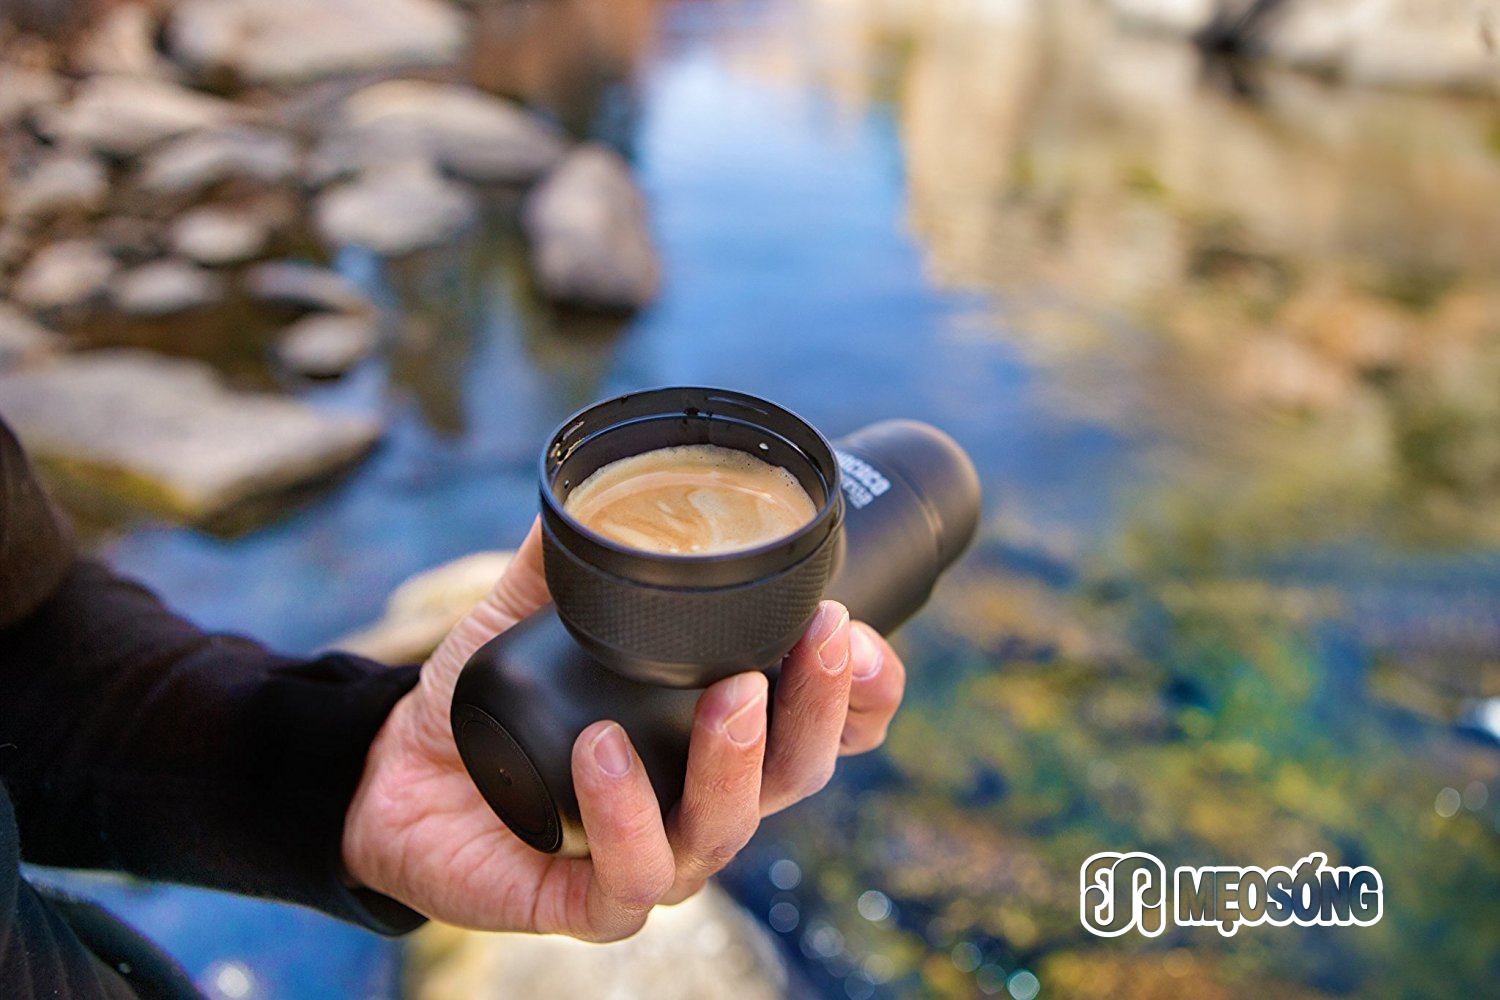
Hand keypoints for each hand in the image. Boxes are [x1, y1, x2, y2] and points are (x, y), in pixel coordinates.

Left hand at [341, 518, 904, 939]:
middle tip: (825, 637)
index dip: (863, 693)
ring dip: (737, 760)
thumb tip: (604, 481)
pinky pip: (630, 875)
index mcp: (709, 735)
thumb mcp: (530, 614)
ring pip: (728, 828)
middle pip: (799, 773)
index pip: (821, 729)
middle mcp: (699, 798)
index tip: (862, 631)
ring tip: (730, 693)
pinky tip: (602, 752)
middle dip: (824, 708)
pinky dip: (627, 813)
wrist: (396, 774)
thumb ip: (575, 555)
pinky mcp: (587, 900)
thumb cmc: (486, 700)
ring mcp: (652, 854)